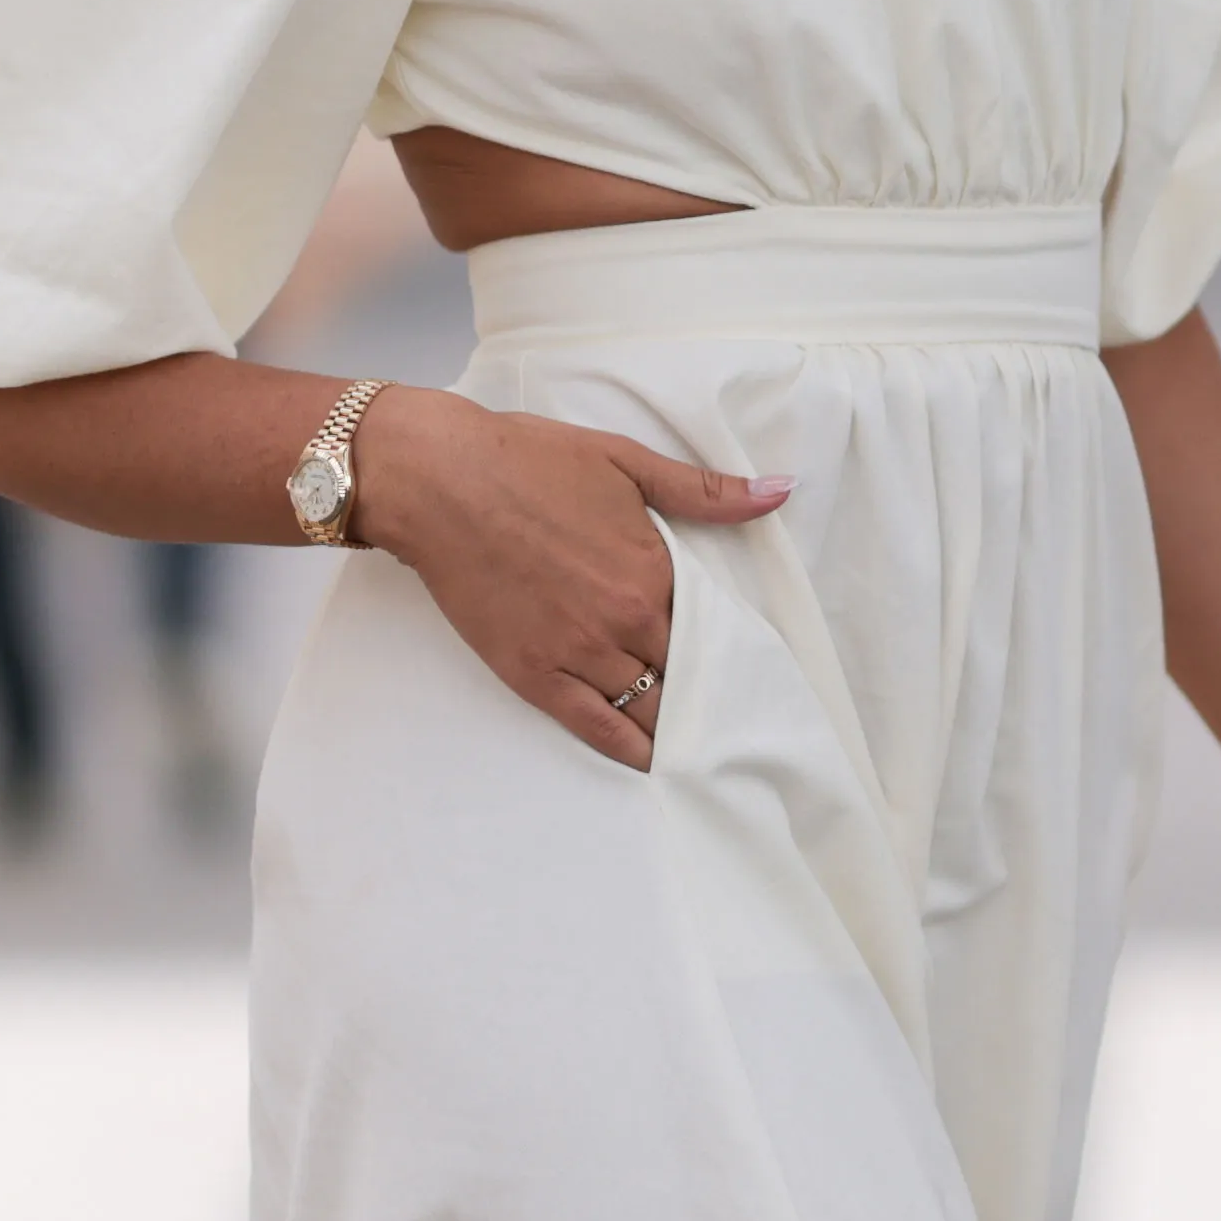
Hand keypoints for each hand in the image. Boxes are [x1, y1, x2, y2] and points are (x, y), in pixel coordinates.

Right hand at [349, 386, 785, 773]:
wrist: (440, 482)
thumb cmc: (528, 460)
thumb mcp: (626, 461)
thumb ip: (704, 491)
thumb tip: (780, 492)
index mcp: (654, 570)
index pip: (711, 625)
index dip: (724, 641)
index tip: (743, 658)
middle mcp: (625, 621)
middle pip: (685, 672)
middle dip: (705, 687)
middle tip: (733, 710)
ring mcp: (579, 654)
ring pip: (649, 708)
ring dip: (675, 724)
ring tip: (704, 743)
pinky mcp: (534, 675)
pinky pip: (596, 727)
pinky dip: (630, 749)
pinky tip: (652, 760)